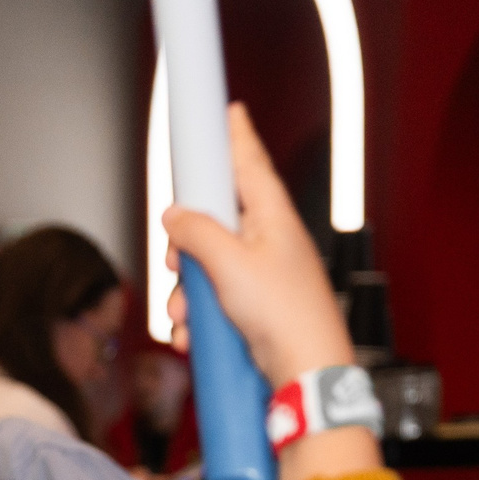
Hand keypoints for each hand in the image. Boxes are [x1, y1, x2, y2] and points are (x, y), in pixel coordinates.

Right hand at [163, 104, 351, 385]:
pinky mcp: (252, 306)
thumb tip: (174, 216)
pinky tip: (194, 336)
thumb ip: (197, 233)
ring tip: (187, 316)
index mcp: (272, 217)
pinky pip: (212, 301)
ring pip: (205, 268)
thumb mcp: (229, 265)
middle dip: (184, 249)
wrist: (304, 368)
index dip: (236, 137)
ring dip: (186, 294)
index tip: (230, 111)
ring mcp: (260, 274)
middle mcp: (268, 240)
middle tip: (178, 266)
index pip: (249, 164)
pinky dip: (197, 318)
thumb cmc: (282, 313)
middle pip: (212, 222)